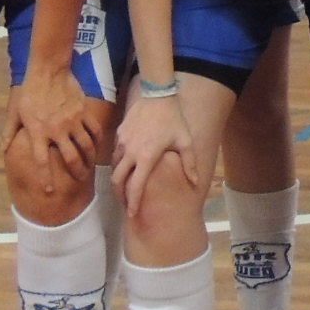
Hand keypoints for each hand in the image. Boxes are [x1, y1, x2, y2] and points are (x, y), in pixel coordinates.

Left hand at [4, 65, 98, 187]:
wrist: (49, 71)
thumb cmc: (29, 91)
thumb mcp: (15, 112)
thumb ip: (10, 132)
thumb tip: (3, 150)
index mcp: (38, 132)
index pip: (42, 161)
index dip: (46, 177)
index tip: (50, 190)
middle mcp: (57, 130)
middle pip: (71, 157)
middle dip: (77, 172)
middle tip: (80, 180)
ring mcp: (73, 121)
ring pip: (86, 146)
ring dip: (89, 159)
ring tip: (90, 166)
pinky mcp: (84, 113)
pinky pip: (94, 131)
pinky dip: (97, 141)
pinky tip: (98, 146)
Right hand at [112, 93, 196, 214]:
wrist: (157, 94)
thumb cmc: (173, 119)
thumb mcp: (184, 141)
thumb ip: (189, 163)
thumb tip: (195, 183)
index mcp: (146, 157)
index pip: (135, 186)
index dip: (133, 203)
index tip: (132, 214)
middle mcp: (130, 152)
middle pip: (117, 181)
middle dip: (119, 195)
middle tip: (125, 204)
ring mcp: (122, 143)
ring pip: (114, 167)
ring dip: (118, 179)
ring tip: (125, 187)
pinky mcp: (119, 134)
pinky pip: (116, 154)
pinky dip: (119, 164)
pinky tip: (126, 166)